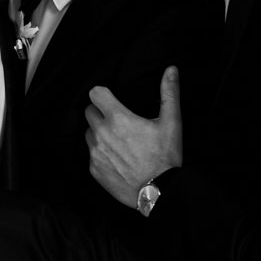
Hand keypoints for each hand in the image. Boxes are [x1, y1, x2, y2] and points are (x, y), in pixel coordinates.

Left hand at [85, 66, 182, 205]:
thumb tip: (171, 70)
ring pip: (88, 133)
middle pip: (89, 112)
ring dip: (99, 133)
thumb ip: (169, 93)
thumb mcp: (171, 122)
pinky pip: (91, 155)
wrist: (158, 191)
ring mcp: (96, 153)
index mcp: (118, 118)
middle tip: (117, 121)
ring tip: (118, 141)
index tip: (109, 98)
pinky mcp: (94, 169)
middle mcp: (102, 134)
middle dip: (100, 113)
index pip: (95, 94)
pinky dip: (100, 153)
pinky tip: (117, 158)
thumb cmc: (165, 156)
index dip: (102, 93)